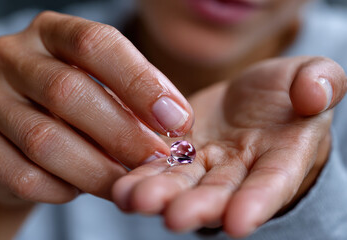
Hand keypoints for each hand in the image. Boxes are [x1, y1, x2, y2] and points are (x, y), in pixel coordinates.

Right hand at [0, 11, 192, 206]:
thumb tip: (173, 126)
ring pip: (43, 140)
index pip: (96, 43)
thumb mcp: (102, 91)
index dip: (140, 82)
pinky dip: (59, 188)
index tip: (176, 120)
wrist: (14, 140)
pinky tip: (77, 189)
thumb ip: (131, 101)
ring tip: (125, 183)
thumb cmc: (70, 111)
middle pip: (68, 91)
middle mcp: (10, 54)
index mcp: (50, 32)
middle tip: (156, 161)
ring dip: (94, 170)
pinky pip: (20, 173)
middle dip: (122, 133)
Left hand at [112, 57, 346, 237]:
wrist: (253, 98)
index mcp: (282, 158)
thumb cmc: (289, 92)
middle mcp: (240, 171)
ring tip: (134, 200)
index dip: (256, 203)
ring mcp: (206, 164)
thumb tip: (312, 96)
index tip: (238, 222)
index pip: (271, 184)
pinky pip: (160, 165)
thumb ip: (321, 84)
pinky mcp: (179, 152)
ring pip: (183, 182)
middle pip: (219, 192)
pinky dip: (142, 175)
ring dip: (160, 194)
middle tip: (174, 217)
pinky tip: (121, 185)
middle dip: (197, 206)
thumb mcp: (314, 77)